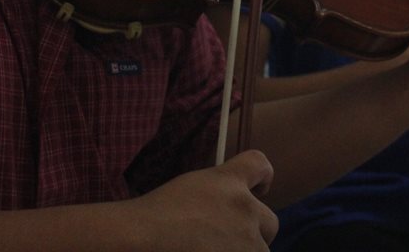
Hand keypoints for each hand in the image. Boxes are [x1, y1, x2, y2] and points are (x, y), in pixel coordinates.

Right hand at [131, 149, 277, 250]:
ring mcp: (245, 238)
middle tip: (227, 240)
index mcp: (228, 180)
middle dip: (254, 232)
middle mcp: (244, 206)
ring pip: (260, 250)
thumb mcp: (189, 189)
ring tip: (211, 250)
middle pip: (270, 220)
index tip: (260, 189)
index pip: (260, 164)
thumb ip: (218, 192)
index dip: (264, 177)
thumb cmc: (152, 217)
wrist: (139, 240)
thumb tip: (226, 211)